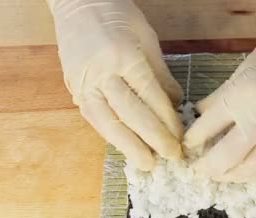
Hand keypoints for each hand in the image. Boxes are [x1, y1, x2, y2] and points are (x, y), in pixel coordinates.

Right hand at [47, 0, 183, 169]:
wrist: (77, 2)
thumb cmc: (118, 15)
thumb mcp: (147, 38)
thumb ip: (161, 73)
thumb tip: (176, 104)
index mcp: (123, 56)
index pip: (149, 96)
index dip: (166, 121)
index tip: (181, 138)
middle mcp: (102, 72)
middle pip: (130, 113)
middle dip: (153, 139)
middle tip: (171, 157)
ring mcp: (84, 82)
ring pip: (107, 121)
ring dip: (129, 146)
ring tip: (147, 164)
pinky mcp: (74, 88)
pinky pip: (94, 118)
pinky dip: (111, 135)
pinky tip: (125, 147)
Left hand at [184, 0, 255, 181]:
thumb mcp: (243, 70)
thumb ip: (221, 96)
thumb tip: (201, 113)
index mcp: (241, 96)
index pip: (208, 127)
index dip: (194, 139)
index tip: (188, 144)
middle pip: (227, 156)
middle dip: (209, 167)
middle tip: (199, 170)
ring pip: (253, 167)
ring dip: (233, 175)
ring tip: (222, 176)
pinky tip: (248, 173)